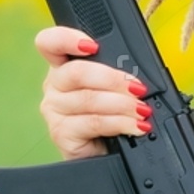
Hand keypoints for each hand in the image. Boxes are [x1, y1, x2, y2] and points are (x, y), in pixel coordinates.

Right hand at [35, 25, 151, 160]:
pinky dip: (120, 123)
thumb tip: (136, 75)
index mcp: (63, 66)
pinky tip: (134, 126)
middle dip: (114, 79)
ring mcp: (54, 110)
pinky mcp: (61, 133)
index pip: (50, 43)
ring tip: (143, 111)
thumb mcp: (114, 89)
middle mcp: (54, 86)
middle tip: (138, 88)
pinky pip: (93, 123)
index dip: (66, 38)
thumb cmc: (110, 117)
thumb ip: (117, 73)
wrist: (105, 155)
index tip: (92, 46)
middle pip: (76, 72)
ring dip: (123, 104)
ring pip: (89, 99)